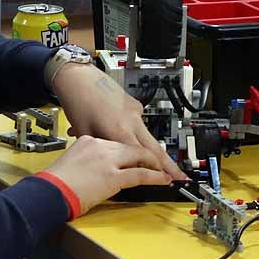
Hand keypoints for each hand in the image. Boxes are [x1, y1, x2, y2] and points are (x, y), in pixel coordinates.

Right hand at [43, 135, 169, 212]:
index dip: (127, 150)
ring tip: (164, 171)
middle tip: (155, 161)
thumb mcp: (71, 163)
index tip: (134, 156)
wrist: (49, 192)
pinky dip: (155, 177)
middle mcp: (99, 146)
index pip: (114, 141)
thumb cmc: (55, 183)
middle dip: (145, 154)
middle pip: (130, 145)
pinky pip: (141, 174)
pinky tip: (163, 179)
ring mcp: (107, 160)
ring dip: (154, 164)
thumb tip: (97, 169)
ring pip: (139, 156)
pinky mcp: (113, 176)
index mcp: (87, 140)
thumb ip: (86, 161)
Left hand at [51, 63, 187, 180]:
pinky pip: (138, 124)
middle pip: (155, 147)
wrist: (78, 77)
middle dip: (169, 165)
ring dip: (152, 151)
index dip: (156, 171)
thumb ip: (103, 152)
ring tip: (158, 164)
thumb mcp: (87, 135)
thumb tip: (110, 164)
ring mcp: (134, 111)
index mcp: (120, 131)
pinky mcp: (133, 104)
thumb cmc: (78, 103)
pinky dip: (134, 133)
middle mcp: (132, 121)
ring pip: (147, 136)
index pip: (144, 157)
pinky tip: (117, 133)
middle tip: (181, 177)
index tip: (166, 181)